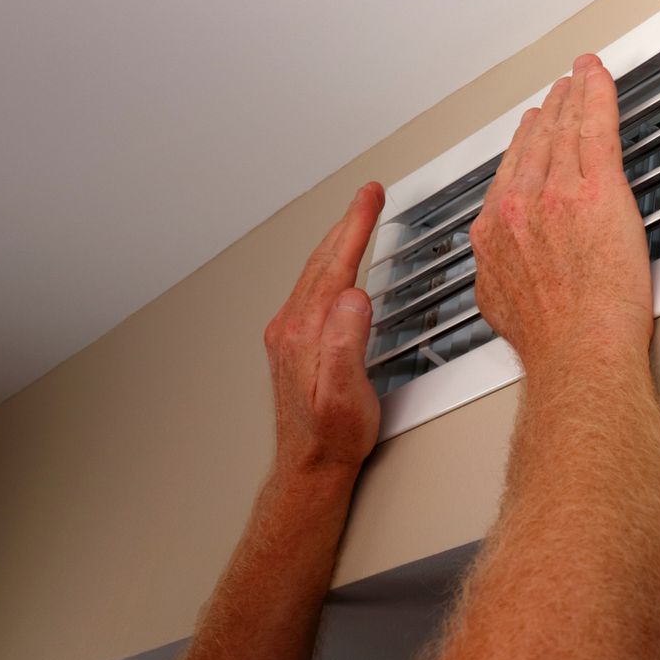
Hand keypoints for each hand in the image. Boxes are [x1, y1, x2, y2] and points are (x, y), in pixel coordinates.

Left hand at [262, 182, 384, 478]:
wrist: (310, 465)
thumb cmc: (334, 434)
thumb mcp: (348, 392)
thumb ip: (347, 341)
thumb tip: (354, 296)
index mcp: (308, 331)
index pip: (336, 264)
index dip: (356, 226)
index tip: (370, 197)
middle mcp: (292, 326)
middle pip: (322, 261)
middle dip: (348, 222)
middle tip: (368, 194)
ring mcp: (289, 333)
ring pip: (315, 272)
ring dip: (337, 240)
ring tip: (356, 219)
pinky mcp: (293, 342)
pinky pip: (312, 288)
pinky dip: (329, 265)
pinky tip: (337, 265)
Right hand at [470, 53, 652, 379]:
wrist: (579, 351)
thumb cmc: (554, 343)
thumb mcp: (503, 305)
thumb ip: (502, 272)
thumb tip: (507, 270)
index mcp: (494, 232)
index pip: (510, 173)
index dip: (524, 145)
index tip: (532, 130)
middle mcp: (519, 206)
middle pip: (534, 144)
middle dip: (549, 114)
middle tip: (559, 94)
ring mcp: (556, 193)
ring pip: (564, 130)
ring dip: (572, 96)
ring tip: (579, 78)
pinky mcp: (595, 188)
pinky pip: (595, 126)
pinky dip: (595, 94)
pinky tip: (597, 77)